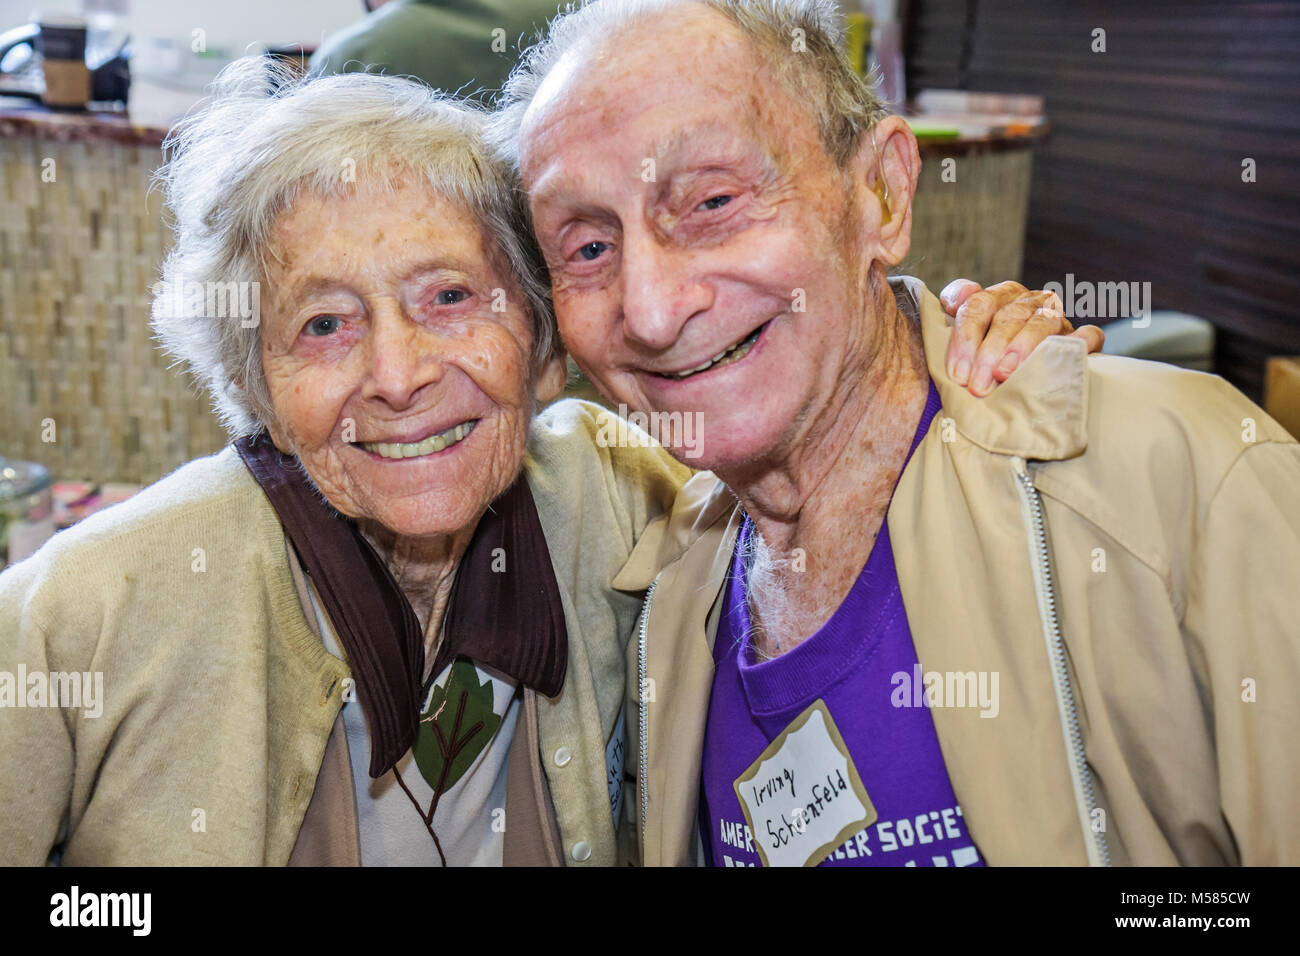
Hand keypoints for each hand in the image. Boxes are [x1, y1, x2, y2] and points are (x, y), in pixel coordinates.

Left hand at [940, 279, 1104, 396]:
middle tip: (977, 384)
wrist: (1012, 378)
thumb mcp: (964, 332)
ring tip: (1004, 374)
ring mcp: (1056, 319)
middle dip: (990, 351)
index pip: (980, 304)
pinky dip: (1080, 342)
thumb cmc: (983, 357)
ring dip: (1022, 347)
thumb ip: (956, 306)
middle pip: (1009, 316)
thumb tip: (955, 301)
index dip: (965, 337)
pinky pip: (1089, 335)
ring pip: (1042, 323)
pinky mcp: (1080, 339)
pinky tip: (1063, 356)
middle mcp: (1029, 302)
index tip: (957, 372)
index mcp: (1000, 296)